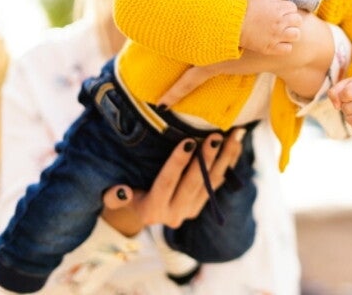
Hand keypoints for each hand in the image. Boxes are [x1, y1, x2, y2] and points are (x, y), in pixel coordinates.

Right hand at [101, 129, 243, 235]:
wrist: (140, 213)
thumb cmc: (126, 196)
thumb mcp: (114, 197)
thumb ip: (115, 196)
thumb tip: (120, 191)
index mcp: (151, 210)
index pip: (166, 182)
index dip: (177, 162)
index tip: (188, 141)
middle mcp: (174, 214)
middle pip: (193, 183)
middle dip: (206, 158)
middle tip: (216, 136)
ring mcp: (190, 211)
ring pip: (211, 183)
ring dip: (224, 159)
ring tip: (234, 137)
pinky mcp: (202, 205)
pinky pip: (218, 183)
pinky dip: (228, 163)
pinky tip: (236, 145)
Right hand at [240, 0, 301, 54]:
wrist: (233, 24)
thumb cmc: (246, 11)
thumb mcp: (263, 1)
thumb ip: (276, 3)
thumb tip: (287, 7)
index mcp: (277, 9)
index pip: (293, 8)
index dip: (288, 10)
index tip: (282, 13)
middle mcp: (279, 22)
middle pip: (298, 21)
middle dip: (292, 21)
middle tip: (284, 24)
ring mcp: (276, 35)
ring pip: (296, 35)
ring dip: (291, 34)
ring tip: (284, 34)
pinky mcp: (270, 47)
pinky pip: (288, 49)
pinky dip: (285, 46)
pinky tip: (279, 43)